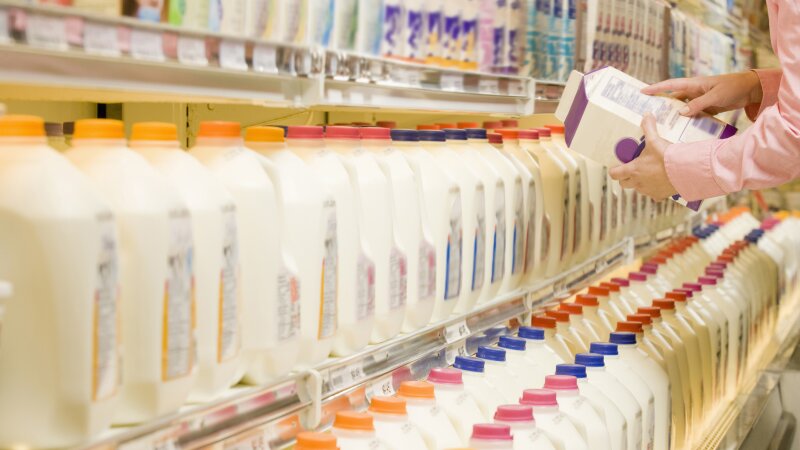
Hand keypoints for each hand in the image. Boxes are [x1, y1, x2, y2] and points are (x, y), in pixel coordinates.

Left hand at [609, 114, 676, 200]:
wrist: (685, 170)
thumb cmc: (667, 156)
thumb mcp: (655, 140)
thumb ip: (648, 127)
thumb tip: (646, 115)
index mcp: (633, 170)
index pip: (614, 174)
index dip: (614, 170)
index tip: (617, 167)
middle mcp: (638, 182)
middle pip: (624, 184)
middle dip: (626, 178)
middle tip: (633, 169)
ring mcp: (648, 190)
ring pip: (638, 189)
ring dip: (640, 183)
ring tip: (648, 174)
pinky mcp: (659, 196)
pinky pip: (653, 195)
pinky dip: (655, 190)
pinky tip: (661, 183)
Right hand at [641, 71, 762, 116]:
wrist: (750, 90)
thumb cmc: (733, 87)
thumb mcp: (715, 96)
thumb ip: (698, 104)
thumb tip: (680, 113)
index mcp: (694, 84)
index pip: (670, 85)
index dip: (656, 88)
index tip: (642, 92)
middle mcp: (693, 92)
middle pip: (672, 99)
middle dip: (660, 105)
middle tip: (647, 113)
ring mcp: (699, 100)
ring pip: (681, 109)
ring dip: (673, 116)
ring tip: (662, 126)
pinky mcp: (705, 108)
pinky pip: (691, 115)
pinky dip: (686, 121)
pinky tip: (681, 130)